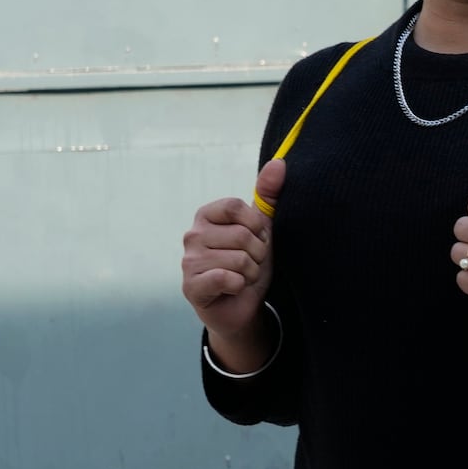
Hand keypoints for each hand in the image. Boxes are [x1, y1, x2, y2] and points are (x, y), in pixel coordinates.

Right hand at [180, 159, 283, 348]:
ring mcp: (188, 261)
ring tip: (243, 276)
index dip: (256, 226)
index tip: (258, 238)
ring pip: (239, 260)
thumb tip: (279, 162)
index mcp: (206, 215)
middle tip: (251, 263)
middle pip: (242, 236)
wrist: (243, 306)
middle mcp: (192, 235)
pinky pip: (226, 278)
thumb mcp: (264, 229)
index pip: (235, 207)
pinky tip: (233, 288)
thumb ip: (269, 195)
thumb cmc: (250, 263)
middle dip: (258, 254)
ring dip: (251, 272)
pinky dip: (239, 285)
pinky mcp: (191, 286)